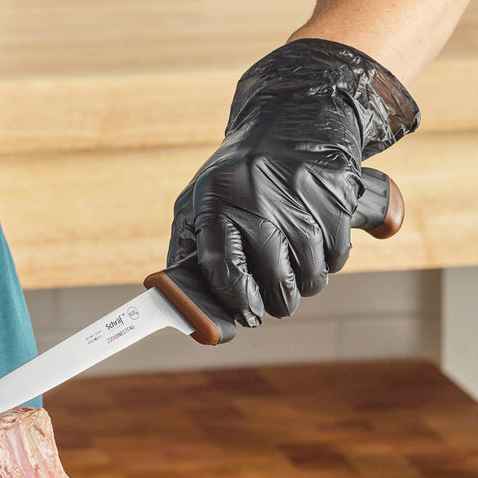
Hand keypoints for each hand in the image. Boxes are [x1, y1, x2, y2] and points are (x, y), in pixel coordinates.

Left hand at [168, 39, 418, 325]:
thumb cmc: (239, 172)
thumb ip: (190, 249)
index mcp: (217, 202)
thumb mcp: (200, 199)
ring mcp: (302, 199)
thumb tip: (186, 304)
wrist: (294, 114)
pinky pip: (337, 258)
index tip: (248, 317)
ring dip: (303, 281)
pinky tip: (313, 240)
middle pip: (276, 284)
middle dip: (276, 301)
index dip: (238, 302)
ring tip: (292, 259)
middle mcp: (259, 200)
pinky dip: (327, 261)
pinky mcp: (337, 198)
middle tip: (273, 295)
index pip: (225, 269)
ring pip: (311, 278)